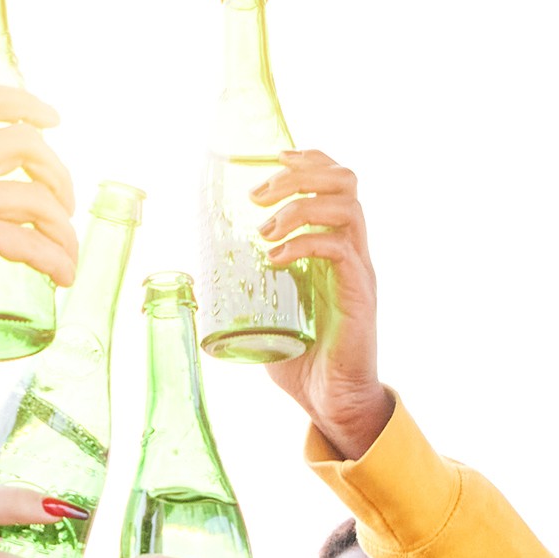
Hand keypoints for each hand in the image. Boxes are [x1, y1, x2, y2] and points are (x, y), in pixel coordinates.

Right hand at [0, 83, 78, 370]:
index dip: (22, 103)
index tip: (51, 120)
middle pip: (24, 141)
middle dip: (56, 170)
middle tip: (63, 202)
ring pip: (39, 195)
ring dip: (63, 226)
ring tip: (64, 249)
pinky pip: (36, 243)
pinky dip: (58, 260)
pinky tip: (61, 275)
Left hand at [251, 150, 391, 457]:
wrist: (331, 401)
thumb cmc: (301, 359)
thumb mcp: (266, 312)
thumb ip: (246, 288)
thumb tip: (199, 278)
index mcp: (334, 247)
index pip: (336, 182)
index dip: (309, 159)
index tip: (274, 156)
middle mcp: (352, 251)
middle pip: (344, 182)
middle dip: (298, 174)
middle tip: (258, 196)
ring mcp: (359, 270)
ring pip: (345, 208)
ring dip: (297, 208)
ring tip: (263, 231)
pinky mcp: (359, 294)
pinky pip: (338, 249)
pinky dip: (302, 244)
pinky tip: (275, 259)